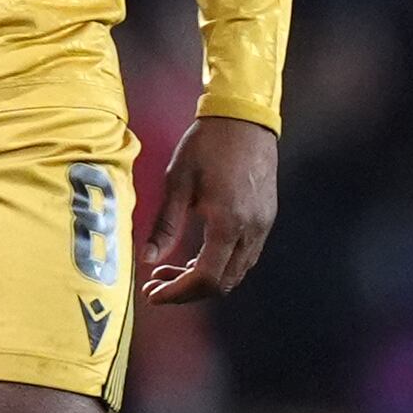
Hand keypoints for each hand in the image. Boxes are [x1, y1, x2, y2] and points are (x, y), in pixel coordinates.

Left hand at [140, 116, 280, 301]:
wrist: (244, 118)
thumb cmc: (207, 144)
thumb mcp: (177, 182)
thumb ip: (164, 225)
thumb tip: (147, 259)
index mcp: (227, 222)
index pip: (206, 278)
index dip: (177, 293)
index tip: (153, 293)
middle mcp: (251, 230)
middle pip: (222, 284)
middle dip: (187, 291)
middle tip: (156, 284)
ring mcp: (263, 226)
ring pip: (235, 273)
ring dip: (204, 279)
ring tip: (169, 270)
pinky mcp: (266, 218)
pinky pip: (244, 257)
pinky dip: (220, 265)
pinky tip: (196, 256)